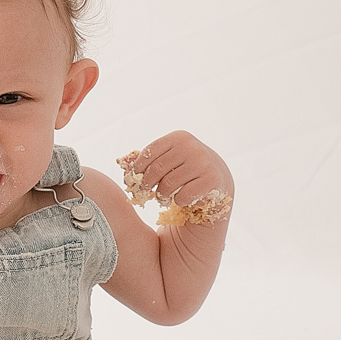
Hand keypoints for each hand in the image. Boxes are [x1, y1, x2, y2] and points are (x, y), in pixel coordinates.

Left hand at [118, 132, 232, 215]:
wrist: (218, 178)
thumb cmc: (185, 168)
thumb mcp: (169, 158)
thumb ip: (148, 158)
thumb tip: (122, 162)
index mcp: (179, 137)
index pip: (149, 153)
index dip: (138, 168)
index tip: (135, 178)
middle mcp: (191, 147)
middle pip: (156, 170)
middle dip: (147, 184)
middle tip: (146, 192)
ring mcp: (203, 163)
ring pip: (168, 185)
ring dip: (161, 196)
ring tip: (163, 198)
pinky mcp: (211, 180)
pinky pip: (183, 196)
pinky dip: (178, 201)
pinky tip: (181, 199)